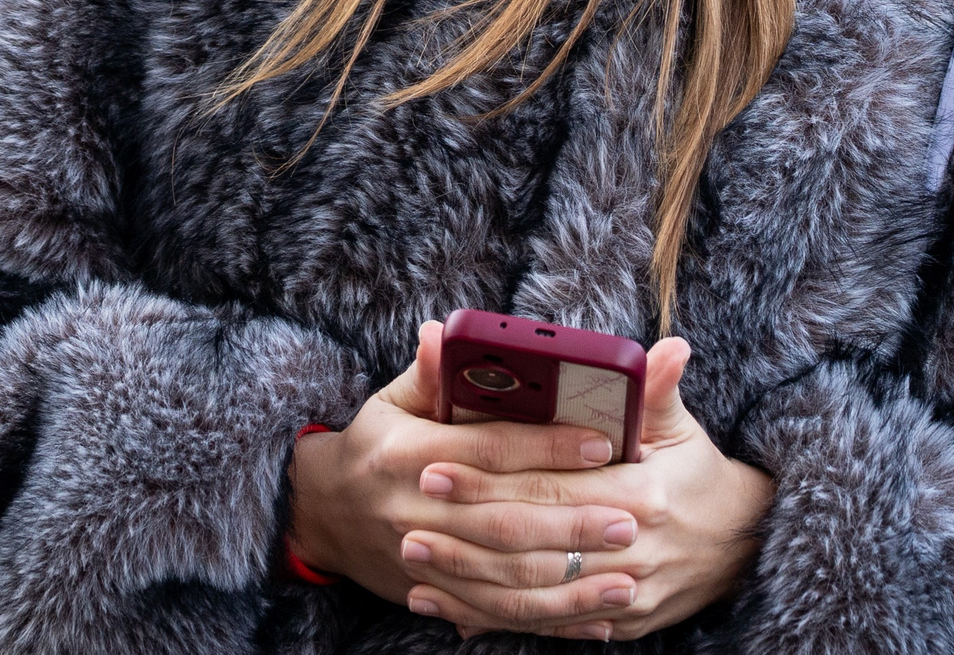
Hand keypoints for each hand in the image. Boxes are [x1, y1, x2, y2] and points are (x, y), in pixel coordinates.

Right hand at [288, 322, 645, 639]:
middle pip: (506, 519)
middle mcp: (417, 509)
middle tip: (631, 521)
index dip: (547, 447)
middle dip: (572, 522)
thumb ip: (429, 374)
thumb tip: (441, 332)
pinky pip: (497, 614)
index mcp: (412, 452)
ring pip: (505, 577)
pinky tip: (595, 622)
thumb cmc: (375, 444)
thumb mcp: (392, 401)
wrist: (322, 513)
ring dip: (569, 583)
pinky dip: (549, 621)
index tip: (602, 445)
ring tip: (625, 579)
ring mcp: (425, 558)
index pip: (492, 449)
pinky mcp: (433, 593)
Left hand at [400, 337, 773, 642]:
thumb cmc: (699, 474)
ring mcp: (626, 596)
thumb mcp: (679, 428)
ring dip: (469, 583)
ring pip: (533, 595)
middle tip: (407, 519)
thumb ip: (656, 391)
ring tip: (415, 566)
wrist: (745, 543)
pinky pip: (547, 627)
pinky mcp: (620, 625)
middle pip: (532, 546)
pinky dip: (496, 621)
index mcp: (643, 496)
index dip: (488, 480)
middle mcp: (632, 552)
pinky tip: (451, 614)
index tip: (435, 469)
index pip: (548, 487)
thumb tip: (668, 346)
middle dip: (464, 534)